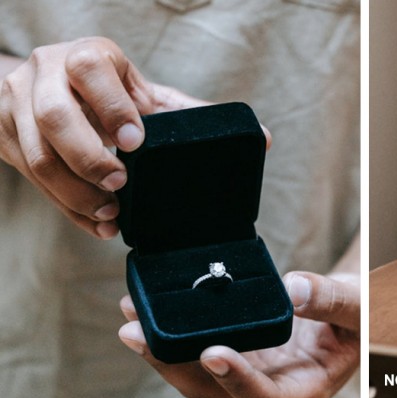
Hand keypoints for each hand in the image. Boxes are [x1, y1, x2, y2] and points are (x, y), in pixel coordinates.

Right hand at [0, 37, 214, 238]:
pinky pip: (32, 180)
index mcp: (84, 55)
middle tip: (121, 184)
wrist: (50, 86)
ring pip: (38, 156)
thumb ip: (184, 112)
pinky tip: (97, 221)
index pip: (89, 70)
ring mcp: (16, 104)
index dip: (113, 107)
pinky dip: (68, 207)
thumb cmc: (108, 91)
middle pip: (55, 118)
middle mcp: (44, 73)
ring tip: (112, 212)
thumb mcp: (141, 91)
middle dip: (90, 158)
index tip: (136, 143)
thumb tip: (252, 133)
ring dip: (77, 193)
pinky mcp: (3, 135)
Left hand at [118, 271, 359, 397]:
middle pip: (216, 393)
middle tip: (139, 334)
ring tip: (132, 319)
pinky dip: (172, 336)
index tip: (212, 352)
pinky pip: (199, 352)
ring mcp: (250, 374)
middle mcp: (270, 390)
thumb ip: (332, 300)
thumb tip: (295, 288)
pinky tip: (146, 313)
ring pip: (198, 377)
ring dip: (163, 352)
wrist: (346, 314)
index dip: (238, 381)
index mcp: (305, 389)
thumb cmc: (359, 316)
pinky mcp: (238, 356)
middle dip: (175, 367)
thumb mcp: (360, 306)